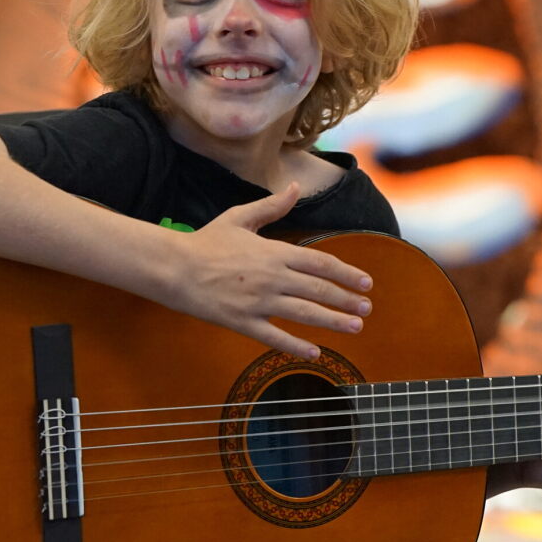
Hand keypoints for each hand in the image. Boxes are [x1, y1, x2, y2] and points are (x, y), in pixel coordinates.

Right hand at [164, 183, 372, 357]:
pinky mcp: (243, 322)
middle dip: (347, 300)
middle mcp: (272, 277)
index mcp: (274, 252)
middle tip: (367, 309)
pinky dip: (296, 346)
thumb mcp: (240, 218)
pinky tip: (315, 353)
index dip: (346, 273)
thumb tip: (295, 188)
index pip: (320, 262)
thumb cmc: (206, 241)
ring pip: (305, 313)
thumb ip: (272, 206)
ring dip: (333, 321)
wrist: (174, 267)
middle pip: (319, 289)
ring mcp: (258, 302)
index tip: (366, 282)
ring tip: (355, 328)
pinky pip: (275, 337)